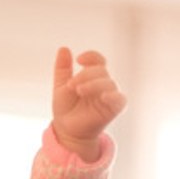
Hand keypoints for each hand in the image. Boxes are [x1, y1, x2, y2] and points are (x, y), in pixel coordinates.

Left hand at [51, 47, 126, 161]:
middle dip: (85, 75)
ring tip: (79, 91)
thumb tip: (63, 48)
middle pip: (101, 71)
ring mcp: (109, 95)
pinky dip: (113, 96)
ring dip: (93, 84)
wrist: (66, 130)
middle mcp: (102, 84)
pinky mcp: (114, 108)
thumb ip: (62, 68)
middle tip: (71, 85)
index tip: (79, 59)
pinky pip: (119, 99)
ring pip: (108, 82)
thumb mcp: (60, 86)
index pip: (98, 60)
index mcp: (92, 77)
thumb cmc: (65, 109)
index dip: (91, 56)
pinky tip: (103, 96)